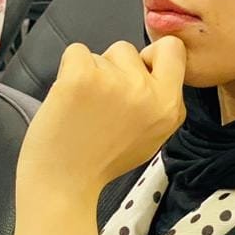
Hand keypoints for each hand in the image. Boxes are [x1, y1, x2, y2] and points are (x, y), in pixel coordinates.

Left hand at [17, 38, 186, 209]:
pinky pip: (75, 52)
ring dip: (89, 72)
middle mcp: (147, 92)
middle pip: (128, 50)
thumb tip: (151, 66)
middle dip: (111, 68)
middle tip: (100, 104)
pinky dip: (66, 71)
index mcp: (169, 107)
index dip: (150, 56)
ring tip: (83, 107)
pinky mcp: (82, 76)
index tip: (134, 72)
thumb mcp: (150, 137)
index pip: (172, 50)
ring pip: (100, 53)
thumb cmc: (99, 162)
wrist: (63, 185)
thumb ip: (156, 101)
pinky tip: (67, 100)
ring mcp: (115, 82)